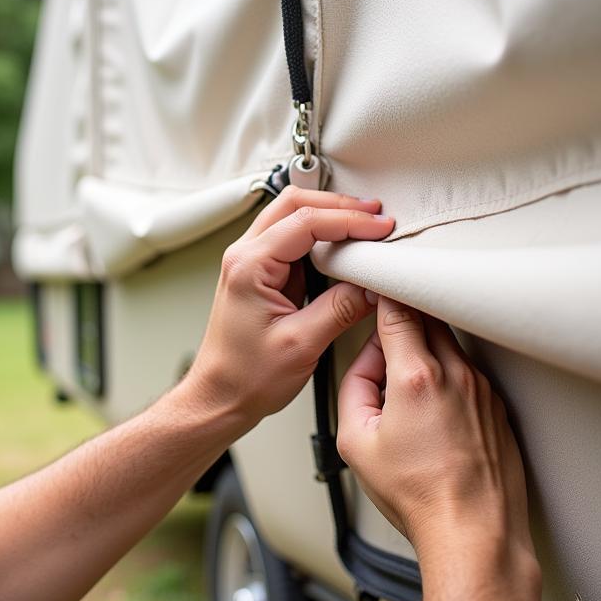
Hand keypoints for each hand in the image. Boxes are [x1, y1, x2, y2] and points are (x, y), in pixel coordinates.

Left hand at [185, 186, 393, 430]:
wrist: (220, 396)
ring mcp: (250, 263)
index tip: (380, 227)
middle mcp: (244, 257)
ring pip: (290, 216)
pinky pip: (290, 240)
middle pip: (294, 204)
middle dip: (338, 205)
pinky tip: (342, 247)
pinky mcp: (259, 275)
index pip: (305, 222)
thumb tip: (372, 285)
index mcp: (249, 266)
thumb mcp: (302, 344)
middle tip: (375, 216)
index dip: (349, 220)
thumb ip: (341, 309)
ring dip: (328, 216)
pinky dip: (319, 236)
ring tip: (364, 226)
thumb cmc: (245, 377)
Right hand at [337, 297, 533, 564]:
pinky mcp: (497, 406)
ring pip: (449, 344)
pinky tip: (431, 412)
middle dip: (403, 319)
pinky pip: (467, 372)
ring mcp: (482, 389)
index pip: (399, 311)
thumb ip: (353, 387)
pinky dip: (446, 376)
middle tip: (383, 342)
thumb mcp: (354, 442)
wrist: (473, 532)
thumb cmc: (418, 495)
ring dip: (425, 350)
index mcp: (416, 378)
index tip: (374, 290)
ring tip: (405, 391)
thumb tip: (365, 365)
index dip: (383, 294)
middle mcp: (456, 375)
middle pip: (429, 317)